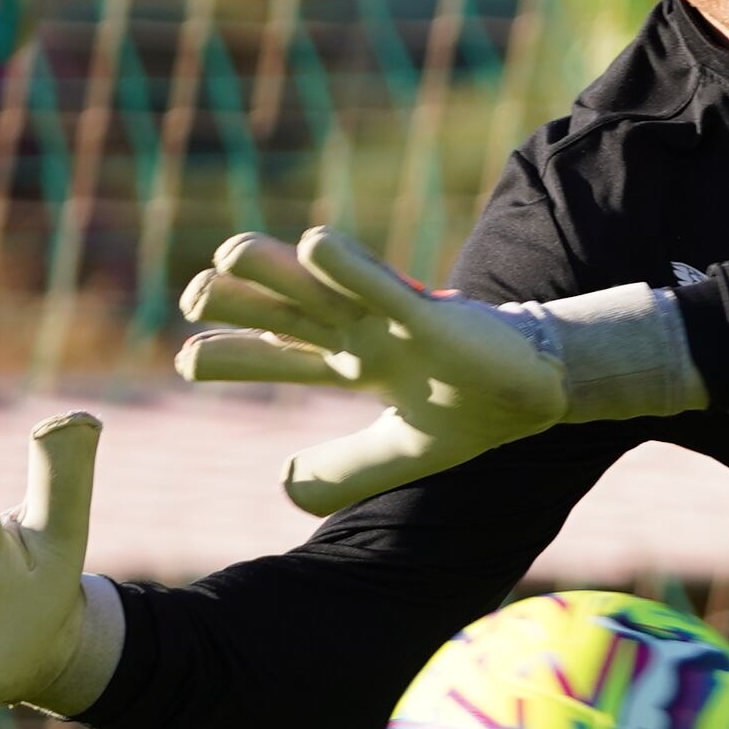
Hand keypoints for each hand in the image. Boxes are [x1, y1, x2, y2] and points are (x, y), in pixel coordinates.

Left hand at [174, 226, 563, 514]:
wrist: (545, 391)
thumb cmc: (474, 410)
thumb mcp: (399, 451)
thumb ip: (343, 469)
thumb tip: (280, 484)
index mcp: (359, 362)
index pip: (284, 354)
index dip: (235, 355)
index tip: (183, 361)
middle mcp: (366, 332)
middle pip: (290, 313)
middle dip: (240, 304)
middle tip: (188, 296)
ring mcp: (395, 318)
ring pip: (324, 289)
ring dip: (278, 269)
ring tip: (228, 254)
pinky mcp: (432, 311)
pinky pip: (385, 286)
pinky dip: (352, 267)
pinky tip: (314, 244)